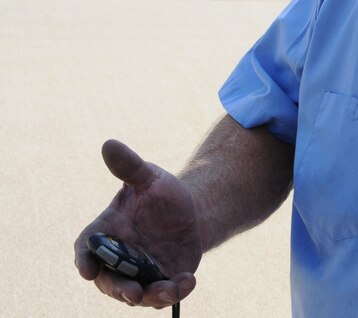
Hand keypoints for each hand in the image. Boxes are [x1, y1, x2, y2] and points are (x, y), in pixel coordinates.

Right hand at [74, 140, 202, 307]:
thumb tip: (109, 143)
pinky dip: (174, 291)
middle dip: (118, 288)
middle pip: (109, 280)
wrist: (190, 212)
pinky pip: (163, 294)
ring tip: (169, 289)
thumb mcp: (148, 177)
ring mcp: (139, 274)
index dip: (85, 261)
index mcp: (107, 232)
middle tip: (131, 292)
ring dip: (150, 296)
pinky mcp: (161, 282)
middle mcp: (118, 258)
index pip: (87, 248)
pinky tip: (189, 280)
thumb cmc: (160, 194)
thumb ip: (129, 166)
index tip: (88, 270)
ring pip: (137, 294)